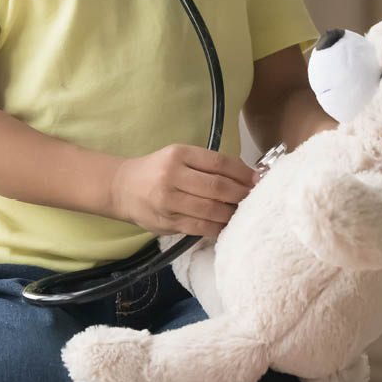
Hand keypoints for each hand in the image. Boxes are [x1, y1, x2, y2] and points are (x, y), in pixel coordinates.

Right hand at [110, 144, 257, 237]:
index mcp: (178, 154)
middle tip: (256, 198)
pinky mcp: (168, 222)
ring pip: (211, 209)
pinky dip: (218, 228)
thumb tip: (245, 174)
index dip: (242, 172)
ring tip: (244, 213)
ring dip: (232, 213)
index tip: (258, 179)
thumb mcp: (178, 156)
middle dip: (241, 194)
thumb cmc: (157, 170)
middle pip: (217, 187)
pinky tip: (227, 225)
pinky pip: (200, 227)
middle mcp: (173, 175)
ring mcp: (169, 201)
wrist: (123, 187)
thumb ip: (206, 164)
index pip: (218, 162)